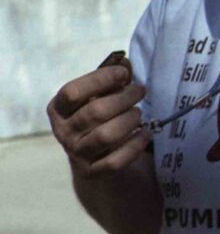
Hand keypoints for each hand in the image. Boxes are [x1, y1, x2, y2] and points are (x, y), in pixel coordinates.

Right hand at [48, 54, 149, 179]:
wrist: (99, 158)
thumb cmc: (101, 118)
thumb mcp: (101, 97)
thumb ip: (111, 80)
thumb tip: (125, 62)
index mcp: (59, 109)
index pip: (72, 92)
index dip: (100, 79)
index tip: (124, 74)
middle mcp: (63, 132)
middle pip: (94, 112)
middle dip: (124, 98)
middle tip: (141, 91)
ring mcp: (76, 154)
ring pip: (106, 136)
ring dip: (130, 120)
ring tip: (139, 114)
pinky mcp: (92, 172)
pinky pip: (116, 161)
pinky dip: (135, 145)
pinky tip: (146, 134)